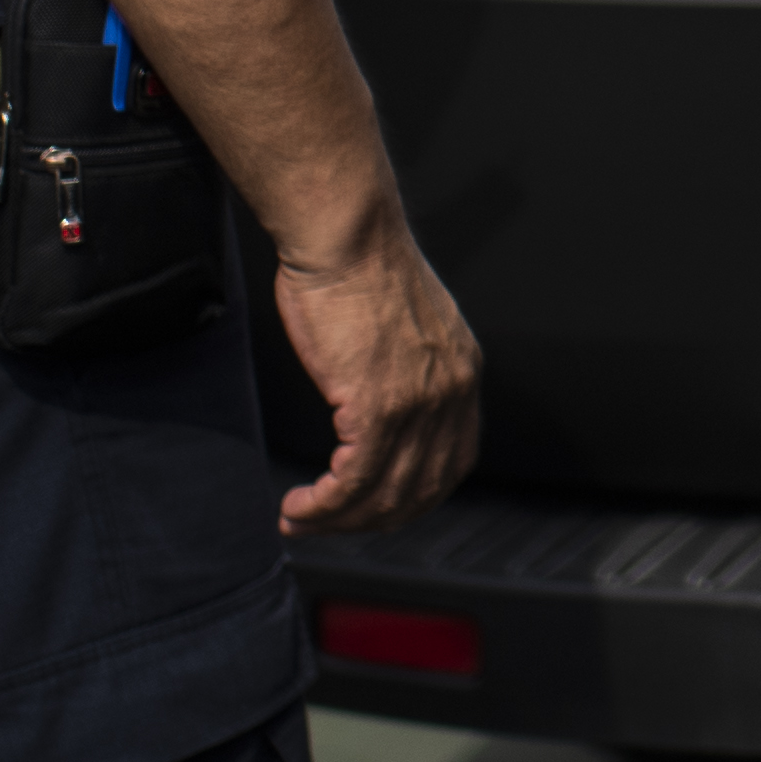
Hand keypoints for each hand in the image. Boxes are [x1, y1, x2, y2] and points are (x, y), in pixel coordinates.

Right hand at [268, 224, 482, 533]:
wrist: (346, 236)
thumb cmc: (357, 270)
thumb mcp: (403, 327)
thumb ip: (407, 371)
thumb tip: (381, 411)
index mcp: (461, 373)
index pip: (453, 463)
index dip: (411, 498)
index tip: (371, 509)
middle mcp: (451, 392)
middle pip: (420, 490)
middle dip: (368, 520)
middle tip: (325, 525)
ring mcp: (419, 402)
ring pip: (384, 494)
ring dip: (338, 521)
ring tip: (300, 520)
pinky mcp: (378, 405)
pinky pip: (354, 480)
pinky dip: (325, 506)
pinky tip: (299, 507)